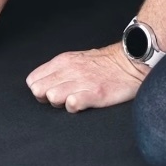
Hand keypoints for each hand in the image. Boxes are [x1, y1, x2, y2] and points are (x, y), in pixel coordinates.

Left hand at [25, 43, 147, 111]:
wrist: (131, 62)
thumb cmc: (104, 64)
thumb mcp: (76, 59)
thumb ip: (59, 70)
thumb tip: (42, 85)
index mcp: (63, 61)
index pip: (33, 80)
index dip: (39, 90)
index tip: (51, 92)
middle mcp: (70, 70)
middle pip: (39, 90)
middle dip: (46, 98)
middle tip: (61, 98)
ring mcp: (82, 81)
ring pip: (52, 96)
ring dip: (60, 103)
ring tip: (73, 100)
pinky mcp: (95, 93)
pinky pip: (72, 104)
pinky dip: (74, 107)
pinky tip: (82, 104)